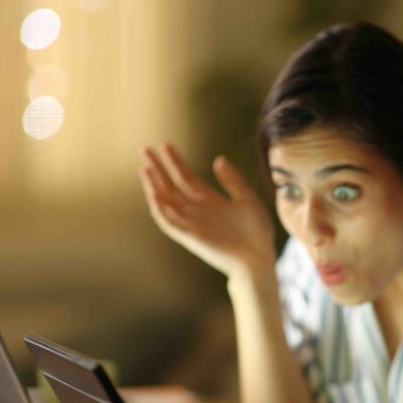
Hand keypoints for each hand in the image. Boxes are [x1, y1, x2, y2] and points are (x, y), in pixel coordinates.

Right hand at [139, 144, 275, 278]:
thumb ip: (233, 180)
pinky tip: (153, 194)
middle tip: (144, 149)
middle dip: (157, 169)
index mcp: (209, 200)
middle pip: (171, 186)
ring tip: (144, 168)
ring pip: (166, 202)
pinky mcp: (191, 237)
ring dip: (153, 186)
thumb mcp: (247, 198)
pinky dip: (161, 210)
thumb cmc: (256, 232)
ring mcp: (192, 224)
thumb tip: (218, 159)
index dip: (175, 162)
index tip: (165, 145)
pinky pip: (171, 223)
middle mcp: (197, 211)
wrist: (259, 258)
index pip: (186, 177)